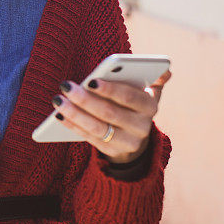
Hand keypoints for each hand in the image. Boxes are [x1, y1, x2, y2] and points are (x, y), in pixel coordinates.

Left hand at [52, 70, 171, 162]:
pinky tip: (59, 115)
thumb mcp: (146, 90)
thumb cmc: (133, 102)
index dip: (110, 89)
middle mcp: (142, 126)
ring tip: (57, 100)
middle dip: (85, 99)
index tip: (91, 80)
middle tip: (65, 86)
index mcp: (150, 106)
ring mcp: (128, 142)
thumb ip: (152, 78)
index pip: (129, 97)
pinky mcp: (113, 151)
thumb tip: (166, 71)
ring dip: (75, 113)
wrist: (134, 134)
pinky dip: (73, 126)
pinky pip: (90, 139)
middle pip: (110, 113)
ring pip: (98, 128)